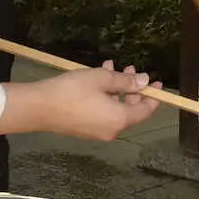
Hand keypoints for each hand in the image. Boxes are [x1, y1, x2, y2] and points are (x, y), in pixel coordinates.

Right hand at [36, 63, 160, 140]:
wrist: (40, 107)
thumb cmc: (73, 91)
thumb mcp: (101, 79)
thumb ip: (125, 81)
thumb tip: (145, 81)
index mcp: (119, 120)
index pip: (145, 110)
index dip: (153, 96)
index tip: (157, 83)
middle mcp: (111, 130)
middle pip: (130, 110)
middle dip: (131, 87)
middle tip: (130, 68)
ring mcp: (97, 132)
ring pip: (114, 108)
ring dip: (116, 88)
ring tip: (110, 66)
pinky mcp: (84, 129)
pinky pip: (102, 112)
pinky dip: (105, 96)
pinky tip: (96, 78)